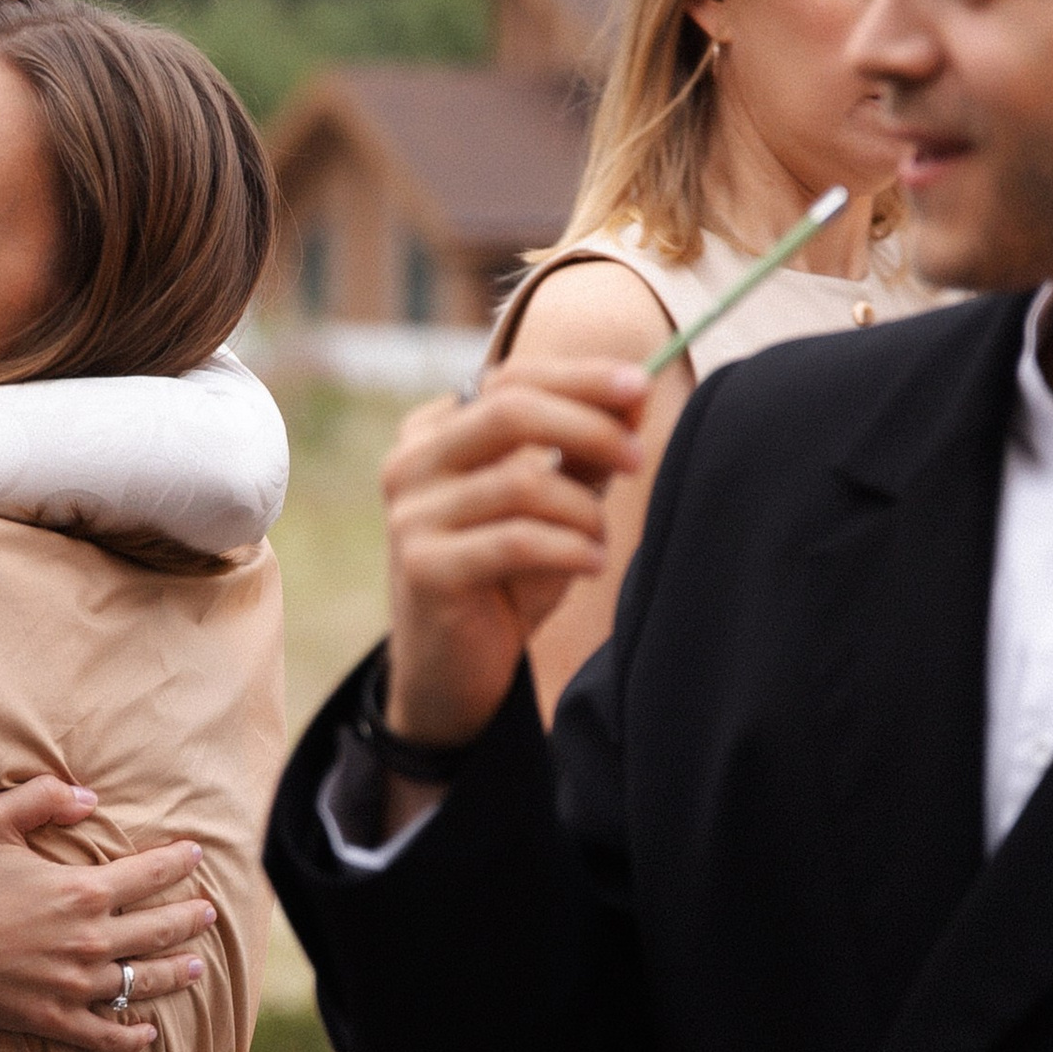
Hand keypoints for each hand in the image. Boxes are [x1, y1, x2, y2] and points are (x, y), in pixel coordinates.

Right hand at [0, 779, 216, 1051]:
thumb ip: (45, 797)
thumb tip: (90, 797)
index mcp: (82, 890)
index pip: (150, 874)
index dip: (179, 862)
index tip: (197, 855)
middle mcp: (89, 940)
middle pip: (158, 930)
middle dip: (190, 919)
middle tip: (209, 913)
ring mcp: (73, 985)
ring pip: (141, 981)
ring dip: (175, 973)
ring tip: (196, 967)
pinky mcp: (51, 1019)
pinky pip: (104, 1034)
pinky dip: (131, 1036)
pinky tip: (148, 1033)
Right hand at [379, 359, 648, 748]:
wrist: (454, 673)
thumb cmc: (505, 580)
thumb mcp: (549, 505)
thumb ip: (581, 450)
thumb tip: (636, 394)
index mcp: (435, 434)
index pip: (511, 379)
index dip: (581, 378)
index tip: (641, 387)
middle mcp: (412, 464)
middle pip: (510, 410)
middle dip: (589, 426)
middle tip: (638, 457)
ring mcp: (411, 516)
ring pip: (522, 482)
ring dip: (584, 511)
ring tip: (599, 542)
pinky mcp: (424, 568)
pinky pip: (517, 541)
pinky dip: (570, 549)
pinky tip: (589, 565)